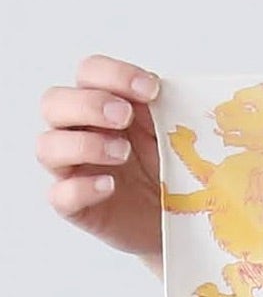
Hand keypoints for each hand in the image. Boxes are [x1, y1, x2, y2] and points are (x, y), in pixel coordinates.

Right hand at [37, 56, 163, 265]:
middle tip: (124, 117)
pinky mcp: (76, 207)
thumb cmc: (170, 172)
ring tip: (122, 153)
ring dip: (84, 144)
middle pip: (53, 103)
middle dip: (88, 104)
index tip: (151, 89)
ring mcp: (73, 170)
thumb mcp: (173, 136)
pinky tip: (109, 186)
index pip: (88, 73)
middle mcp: (79, 132)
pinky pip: (59, 196)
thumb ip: (164, 110)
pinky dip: (81, 189)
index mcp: (102, 106)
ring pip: (47, 146)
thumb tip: (168, 90)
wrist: (181, 222)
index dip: (114, 74)